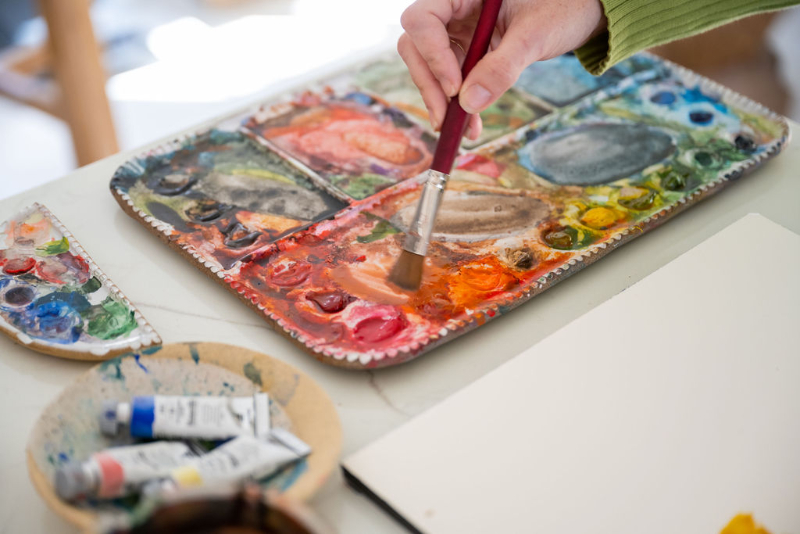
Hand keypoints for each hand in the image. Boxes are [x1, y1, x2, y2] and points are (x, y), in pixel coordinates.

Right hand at [397, 0, 606, 139]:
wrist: (579, 13)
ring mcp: (457, 29)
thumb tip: (468, 104)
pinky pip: (449, 78)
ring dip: (439, 99)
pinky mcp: (465, 50)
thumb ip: (502, 67)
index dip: (432, 55)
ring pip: (427, 65)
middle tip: (446, 117)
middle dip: (429, 83)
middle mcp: (455, 7)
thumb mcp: (534, 37)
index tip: (455, 88)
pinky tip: (470, 124)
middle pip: (416, 44)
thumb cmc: (562, 9)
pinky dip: (456, 103)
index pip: (423, 19)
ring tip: (459, 128)